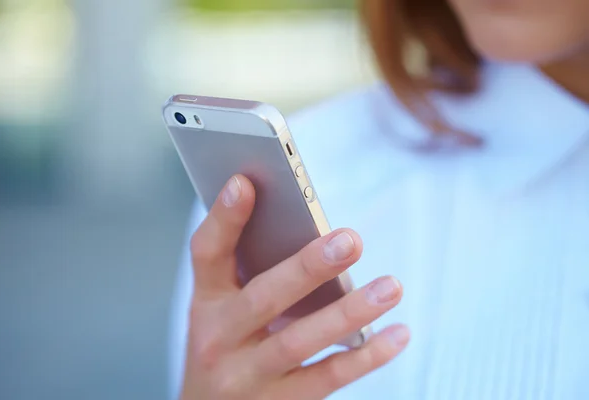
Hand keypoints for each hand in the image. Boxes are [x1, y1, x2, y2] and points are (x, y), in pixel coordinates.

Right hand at [181, 175, 408, 399]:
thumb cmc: (226, 344)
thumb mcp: (221, 309)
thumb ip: (251, 270)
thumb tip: (307, 225)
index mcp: (206, 303)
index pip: (206, 254)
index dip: (224, 219)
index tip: (245, 182)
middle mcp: (219, 339)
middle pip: (263, 298)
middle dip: (307, 268)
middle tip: (350, 240)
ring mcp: (247, 376)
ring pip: (300, 341)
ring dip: (349, 313)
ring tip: (390, 285)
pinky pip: (327, 377)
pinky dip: (366, 357)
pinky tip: (399, 333)